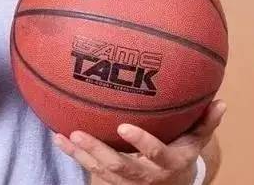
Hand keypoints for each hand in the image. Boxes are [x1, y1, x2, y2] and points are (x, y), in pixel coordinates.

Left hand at [52, 100, 225, 183]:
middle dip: (98, 151)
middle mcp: (146, 175)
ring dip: (80, 154)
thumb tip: (220, 102)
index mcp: (168, 162)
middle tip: (79, 133)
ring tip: (63, 136)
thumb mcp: (196, 140)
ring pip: (101, 171)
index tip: (123, 126)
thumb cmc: (181, 152)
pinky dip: (74, 154)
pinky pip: (91, 168)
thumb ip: (205, 122)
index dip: (140, 143)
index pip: (155, 154)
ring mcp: (127, 181)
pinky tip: (57, 138)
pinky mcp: (112, 180)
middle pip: (120, 166)